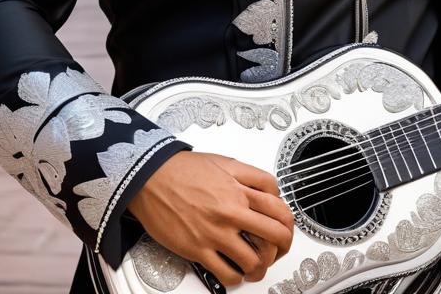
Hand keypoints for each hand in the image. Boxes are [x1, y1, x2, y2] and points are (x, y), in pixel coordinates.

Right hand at [128, 150, 294, 285]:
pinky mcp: (198, 250)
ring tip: (258, 265)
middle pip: (275, 234)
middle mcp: (231, 212)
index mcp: (240, 190)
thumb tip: (271, 190)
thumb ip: (251, 176)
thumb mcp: (226, 162)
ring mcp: (216, 233)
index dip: (288, 220)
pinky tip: (236, 272)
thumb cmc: (183, 170)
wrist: (152, 177)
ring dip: (260, 266)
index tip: (284, 225)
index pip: (279, 208)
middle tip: (280, 248)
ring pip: (254, 260)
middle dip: (283, 245)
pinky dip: (237, 277)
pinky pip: (227, 273)